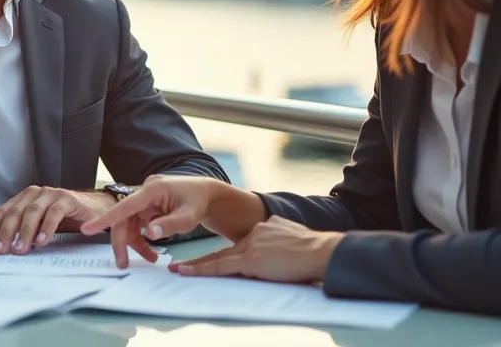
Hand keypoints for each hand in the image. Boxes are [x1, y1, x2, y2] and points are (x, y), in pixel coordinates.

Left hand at [0, 185, 116, 254]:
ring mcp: (51, 194)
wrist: (96, 209)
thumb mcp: (39, 226)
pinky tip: (41, 242)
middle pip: (14, 212)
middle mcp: (34, 194)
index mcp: (23, 199)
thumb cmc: (64, 219)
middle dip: (4, 233)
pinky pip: (54, 214)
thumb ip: (22, 232)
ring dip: (24, 232)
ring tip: (19, 250)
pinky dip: (46, 228)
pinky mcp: (67, 199)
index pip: (1, 213)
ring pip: (32, 212)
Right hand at [80, 175, 261, 268]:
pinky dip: (143, 239)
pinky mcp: (148, 207)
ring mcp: (145, 199)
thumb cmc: (199, 202)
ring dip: (135, 243)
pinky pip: (138, 224)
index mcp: (152, 189)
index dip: (105, 219)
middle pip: (124, 218)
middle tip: (122, 264)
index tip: (87, 228)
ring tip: (150, 259)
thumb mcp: (189, 216)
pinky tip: (152, 253)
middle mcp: (144, 192)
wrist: (208, 194)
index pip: (124, 206)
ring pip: (129, 223)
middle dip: (122, 242)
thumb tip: (149, 233)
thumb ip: (170, 224)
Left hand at [171, 215, 343, 283]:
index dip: (224, 252)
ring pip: (217, 258)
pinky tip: (185, 272)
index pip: (240, 244)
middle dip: (202, 259)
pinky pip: (219, 266)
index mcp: (266, 228)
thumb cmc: (317, 252)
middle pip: (224, 250)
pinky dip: (200, 270)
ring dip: (196, 266)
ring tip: (177, 270)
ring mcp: (251, 245)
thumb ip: (282, 242)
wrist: (323, 251)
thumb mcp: (296, 242)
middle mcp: (255, 233)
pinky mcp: (250, 258)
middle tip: (181, 264)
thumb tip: (279, 252)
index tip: (210, 257)